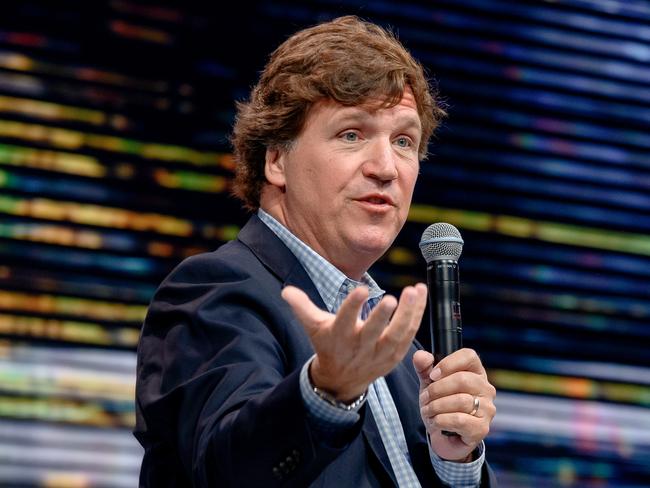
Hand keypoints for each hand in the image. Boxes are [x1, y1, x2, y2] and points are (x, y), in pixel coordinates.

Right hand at [282, 283, 426, 400]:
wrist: (342, 380)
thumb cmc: (328, 344)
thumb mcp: (313, 327)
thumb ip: (302, 307)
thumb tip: (286, 290)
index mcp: (338, 337)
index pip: (345, 320)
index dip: (352, 306)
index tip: (362, 290)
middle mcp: (360, 346)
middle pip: (373, 332)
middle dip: (383, 316)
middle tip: (393, 297)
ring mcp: (379, 353)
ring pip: (397, 335)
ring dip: (408, 313)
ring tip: (414, 290)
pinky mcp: (395, 355)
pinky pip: (409, 334)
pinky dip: (417, 315)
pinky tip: (421, 293)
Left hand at [413, 348, 495, 460]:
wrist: (444, 436)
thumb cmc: (441, 404)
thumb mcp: (429, 383)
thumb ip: (424, 367)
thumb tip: (420, 356)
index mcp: (476, 372)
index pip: (469, 356)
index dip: (448, 363)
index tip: (432, 376)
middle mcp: (486, 388)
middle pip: (462, 380)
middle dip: (437, 389)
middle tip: (424, 397)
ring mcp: (487, 409)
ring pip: (460, 401)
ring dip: (436, 406)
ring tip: (427, 411)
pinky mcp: (482, 428)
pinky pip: (459, 420)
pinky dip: (441, 420)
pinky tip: (435, 422)